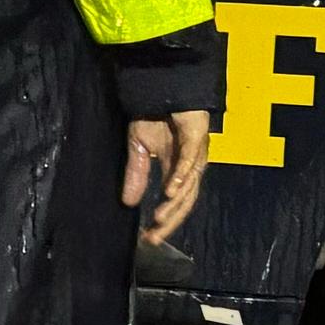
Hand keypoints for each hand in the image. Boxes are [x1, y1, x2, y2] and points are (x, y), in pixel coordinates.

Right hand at [123, 110, 212, 245]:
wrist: (162, 87)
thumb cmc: (154, 114)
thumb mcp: (138, 147)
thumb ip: (136, 174)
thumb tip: (128, 202)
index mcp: (178, 168)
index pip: (175, 202)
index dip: (165, 221)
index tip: (149, 238)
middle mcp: (190, 164)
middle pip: (185, 201)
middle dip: (170, 220)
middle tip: (155, 236)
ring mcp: (195, 152)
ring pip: (189, 185)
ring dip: (175, 204)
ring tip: (159, 218)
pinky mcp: (195, 137)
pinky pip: (188, 161)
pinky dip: (180, 178)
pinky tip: (170, 192)